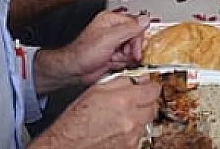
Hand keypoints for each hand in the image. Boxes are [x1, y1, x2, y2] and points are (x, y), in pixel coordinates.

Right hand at [37, 76, 159, 148]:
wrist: (66, 145)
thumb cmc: (75, 120)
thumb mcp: (95, 91)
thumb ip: (121, 82)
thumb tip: (138, 79)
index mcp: (123, 101)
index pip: (153, 90)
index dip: (151, 87)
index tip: (148, 87)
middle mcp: (130, 120)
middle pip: (153, 107)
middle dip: (146, 102)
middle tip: (135, 101)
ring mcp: (131, 136)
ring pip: (146, 122)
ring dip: (139, 118)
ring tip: (122, 116)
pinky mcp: (129, 148)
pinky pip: (138, 136)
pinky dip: (132, 131)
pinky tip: (118, 128)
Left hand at [52, 12, 151, 85]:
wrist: (74, 71)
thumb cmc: (83, 53)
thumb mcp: (108, 38)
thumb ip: (129, 28)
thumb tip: (145, 19)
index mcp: (111, 20)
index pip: (136, 24)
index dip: (138, 38)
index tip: (136, 49)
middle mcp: (114, 30)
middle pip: (136, 38)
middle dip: (131, 49)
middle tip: (124, 55)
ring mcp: (114, 43)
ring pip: (133, 50)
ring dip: (125, 58)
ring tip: (113, 58)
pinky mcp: (114, 55)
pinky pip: (127, 59)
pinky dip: (122, 63)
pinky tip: (112, 63)